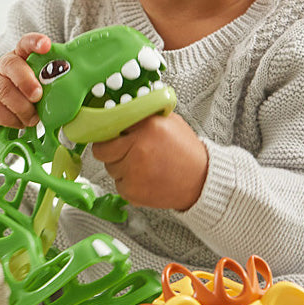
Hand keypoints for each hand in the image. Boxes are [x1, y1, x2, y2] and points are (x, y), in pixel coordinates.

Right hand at [0, 33, 50, 134]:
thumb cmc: (19, 90)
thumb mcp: (32, 79)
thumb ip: (48, 79)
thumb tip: (76, 86)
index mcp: (19, 57)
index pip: (25, 43)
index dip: (35, 42)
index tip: (46, 45)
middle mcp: (3, 68)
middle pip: (11, 66)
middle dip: (27, 81)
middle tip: (38, 95)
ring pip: (4, 91)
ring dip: (22, 107)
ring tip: (34, 118)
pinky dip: (13, 120)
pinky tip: (22, 123)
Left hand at [91, 112, 207, 210]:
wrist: (201, 181)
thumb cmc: (186, 152)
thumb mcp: (169, 122)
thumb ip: (144, 116)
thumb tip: (119, 112)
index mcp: (147, 127)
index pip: (109, 126)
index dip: (110, 132)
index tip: (113, 135)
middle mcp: (138, 149)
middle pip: (102, 151)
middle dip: (111, 151)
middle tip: (126, 152)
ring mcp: (134, 172)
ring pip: (110, 169)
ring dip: (121, 168)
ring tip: (144, 166)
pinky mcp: (133, 191)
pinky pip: (118, 185)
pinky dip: (129, 184)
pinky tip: (146, 179)